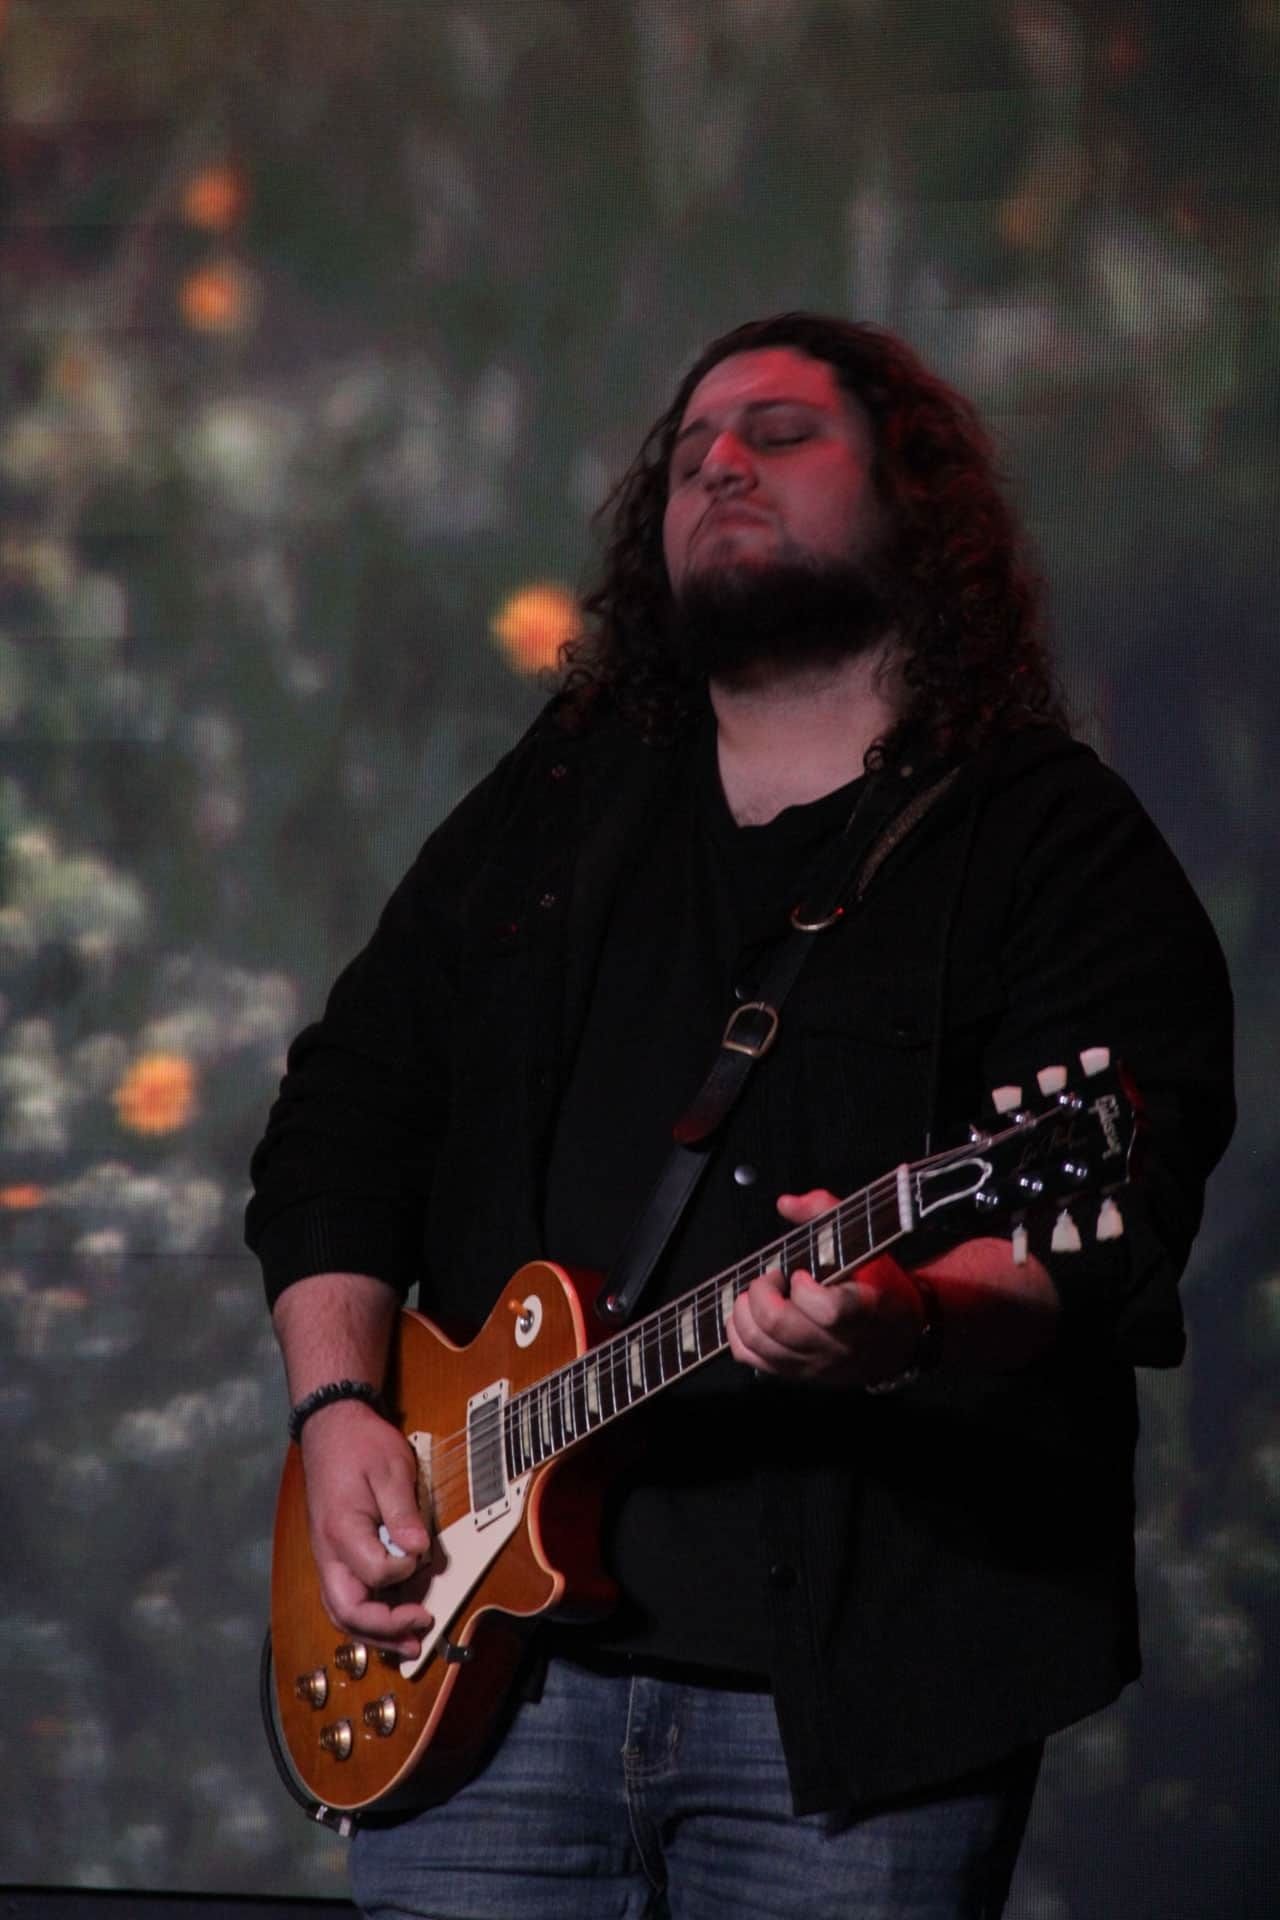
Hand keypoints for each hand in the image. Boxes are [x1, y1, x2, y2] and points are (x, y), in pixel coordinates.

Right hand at [298, 1397, 433, 1655]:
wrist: (331, 1427)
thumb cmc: (361, 1444)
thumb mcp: (391, 1468)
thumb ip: (403, 1512)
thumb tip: (418, 1551)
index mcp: (342, 1530)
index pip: (374, 1572)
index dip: (403, 1570)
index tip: (421, 1553)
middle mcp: (328, 1552)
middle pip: (346, 1611)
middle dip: (384, 1630)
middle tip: (419, 1635)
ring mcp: (328, 1556)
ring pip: (341, 1611)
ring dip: (374, 1633)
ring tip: (408, 1645)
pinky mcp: (334, 1554)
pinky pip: (344, 1596)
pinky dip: (366, 1617)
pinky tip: (389, 1620)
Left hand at [727, 1189, 925, 1387]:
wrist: (898, 1339)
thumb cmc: (881, 1287)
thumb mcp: (866, 1244)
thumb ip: (826, 1213)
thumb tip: (786, 1204)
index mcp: (862, 1311)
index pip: (828, 1310)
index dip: (805, 1289)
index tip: (802, 1273)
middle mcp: (837, 1344)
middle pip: (779, 1325)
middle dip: (762, 1292)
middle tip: (772, 1277)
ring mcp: (814, 1363)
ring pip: (759, 1343)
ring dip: (746, 1310)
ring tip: (760, 1294)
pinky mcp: (797, 1373)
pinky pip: (751, 1358)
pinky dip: (738, 1332)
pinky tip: (750, 1314)